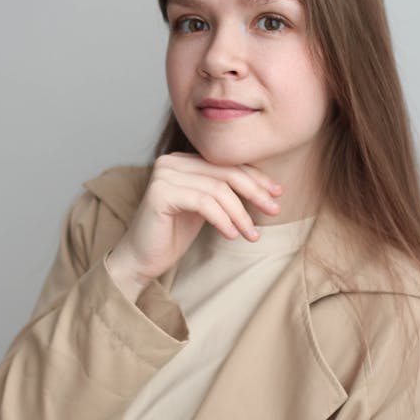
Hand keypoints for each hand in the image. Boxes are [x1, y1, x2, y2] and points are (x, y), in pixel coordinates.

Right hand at [106, 152, 282, 295]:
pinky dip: (222, 219)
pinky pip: (204, 203)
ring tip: (251, 235)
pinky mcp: (160, 193)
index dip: (256, 178)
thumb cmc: (173, 235)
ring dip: (240, 214)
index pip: (227, 163)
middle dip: (255, 192)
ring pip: (218, 190)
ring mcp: (164, 174)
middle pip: (225, 173)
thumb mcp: (206, 208)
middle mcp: (171, 161)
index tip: (278, 194)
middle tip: (275, 210)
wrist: (141, 258)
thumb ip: (224, 191)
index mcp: (183, 160)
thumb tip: (265, 186)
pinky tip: (232, 235)